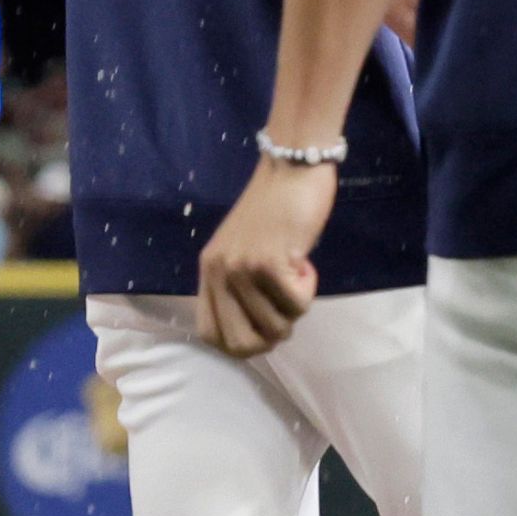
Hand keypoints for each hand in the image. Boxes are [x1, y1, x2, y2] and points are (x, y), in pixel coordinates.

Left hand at [197, 157, 335, 357]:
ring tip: (295, 273)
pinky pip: (297, 305)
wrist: (291, 170)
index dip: (240, 345)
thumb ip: (239, 287)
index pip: (209, 335)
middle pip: (240, 343)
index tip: (264, 332)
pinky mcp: (269, 262)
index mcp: (207, 273)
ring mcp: (240, 269)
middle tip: (287, 308)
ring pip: (275, 326)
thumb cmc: (275, 212)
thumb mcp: (243, 252)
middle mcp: (217, 274)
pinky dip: (310, 289)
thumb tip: (257, 333)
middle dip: (272, 337)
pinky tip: (303, 261)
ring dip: (296, 307)